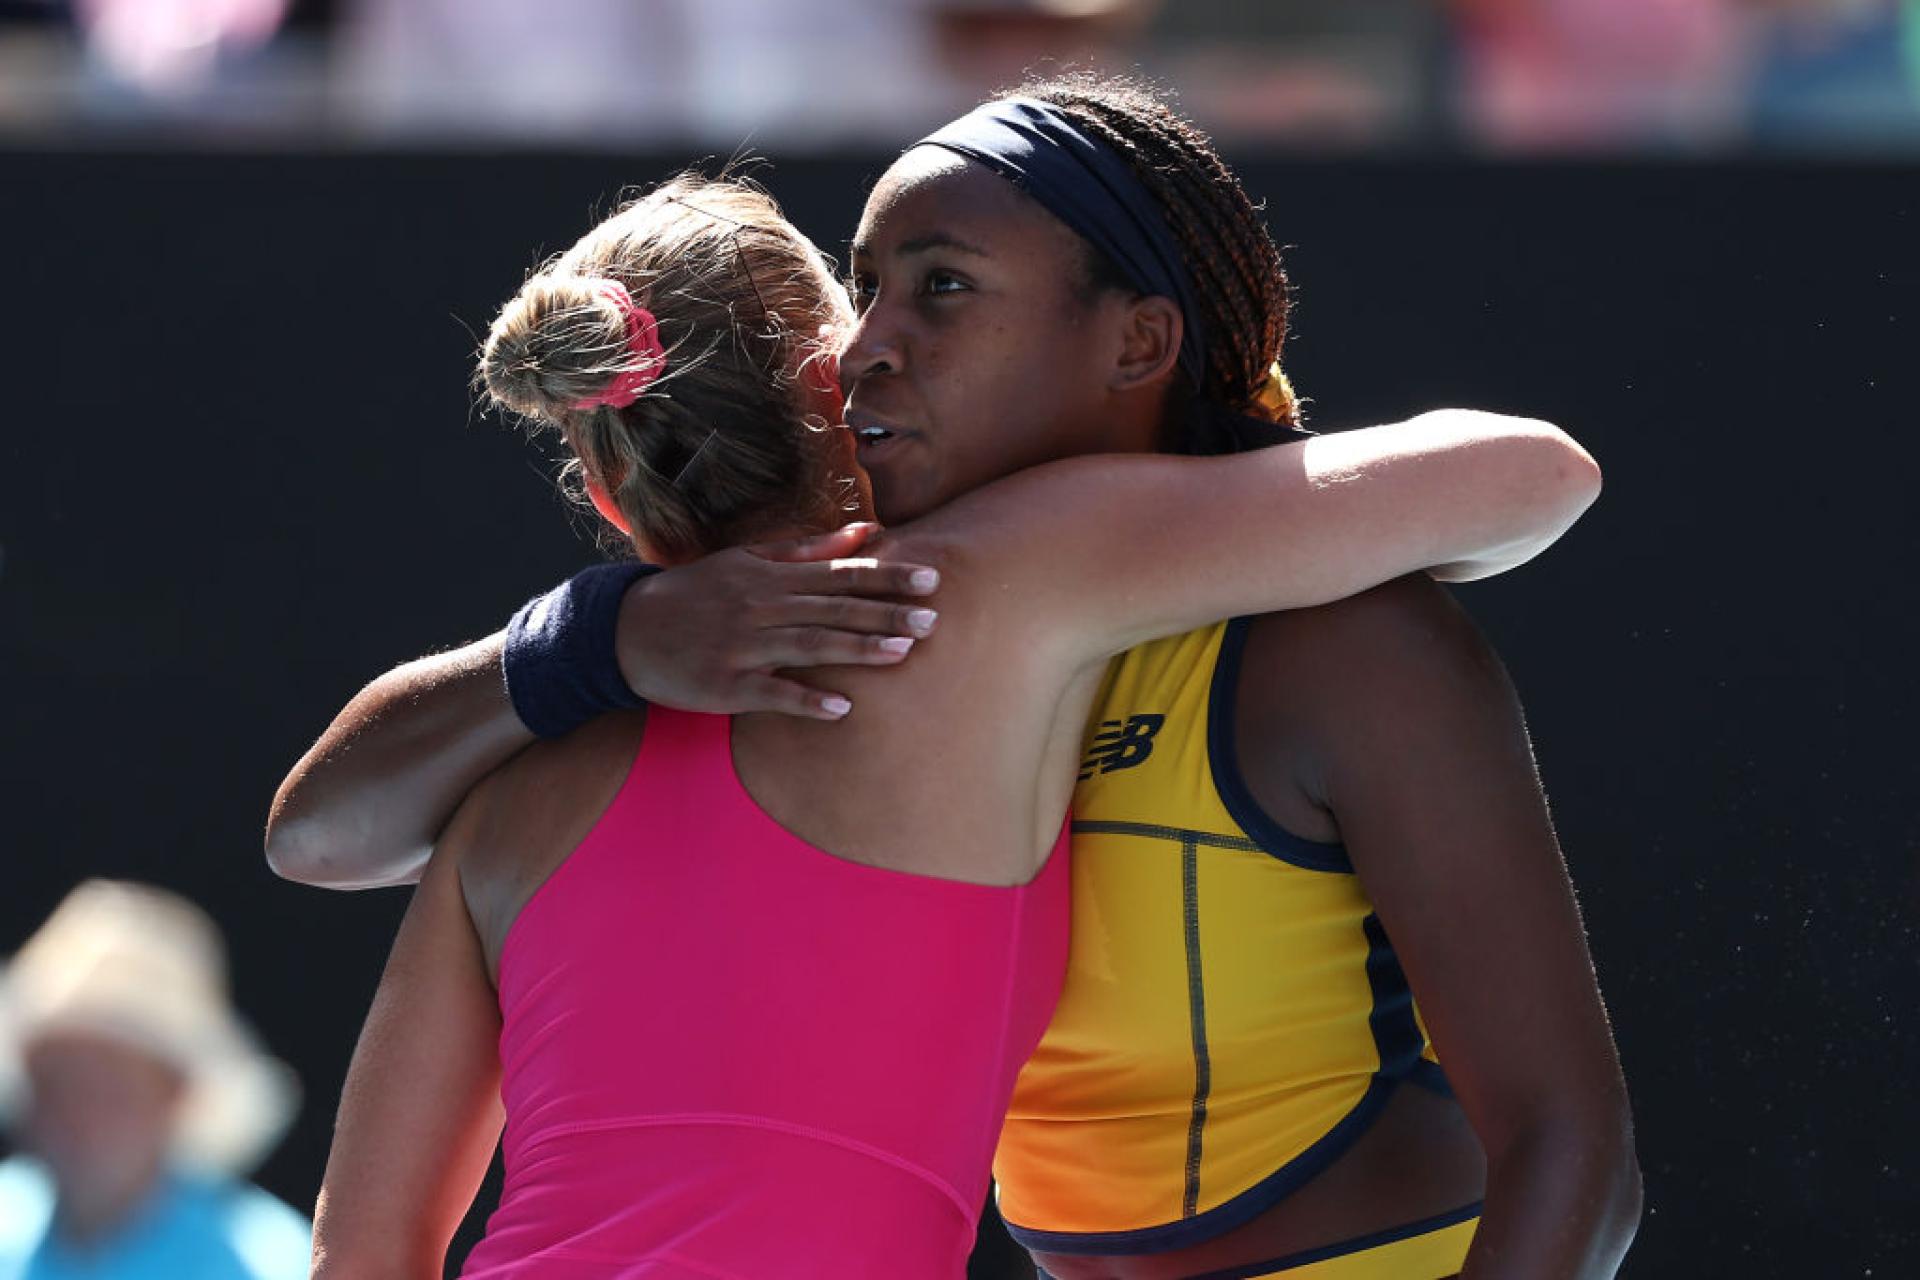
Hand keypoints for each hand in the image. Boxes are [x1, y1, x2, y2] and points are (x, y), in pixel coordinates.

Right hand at [615, 523, 939, 719]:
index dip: (887, 576)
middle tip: (933, 619)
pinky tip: (842, 707)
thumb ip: (810, 550)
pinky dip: (806, 699)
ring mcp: (744, 646)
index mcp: (771, 577)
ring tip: (901, 653)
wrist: (626, 631)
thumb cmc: (698, 594)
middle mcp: (762, 606)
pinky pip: (772, 693)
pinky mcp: (726, 684)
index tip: (930, 578)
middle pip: (833, 608)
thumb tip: (867, 532)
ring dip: (857, 649)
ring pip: (809, 645)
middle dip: (884, 612)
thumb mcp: (749, 562)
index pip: (841, 574)